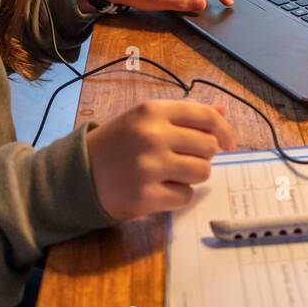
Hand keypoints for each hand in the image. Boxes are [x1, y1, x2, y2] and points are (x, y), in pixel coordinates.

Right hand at [86, 100, 235, 220]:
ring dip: (192, 176)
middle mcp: (152, 136)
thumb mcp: (145, 119)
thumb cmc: (118, 143)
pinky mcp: (145, 196)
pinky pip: (185, 196)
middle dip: (203, 156)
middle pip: (208, 147)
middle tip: (185, 159)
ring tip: (171, 173)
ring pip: (201, 172)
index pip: (206, 117)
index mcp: (153, 111)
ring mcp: (148, 167)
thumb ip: (183, 115)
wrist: (79, 174)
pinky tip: (159, 189)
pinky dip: (177, 195)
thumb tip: (222, 111)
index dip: (224, 130)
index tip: (228, 142)